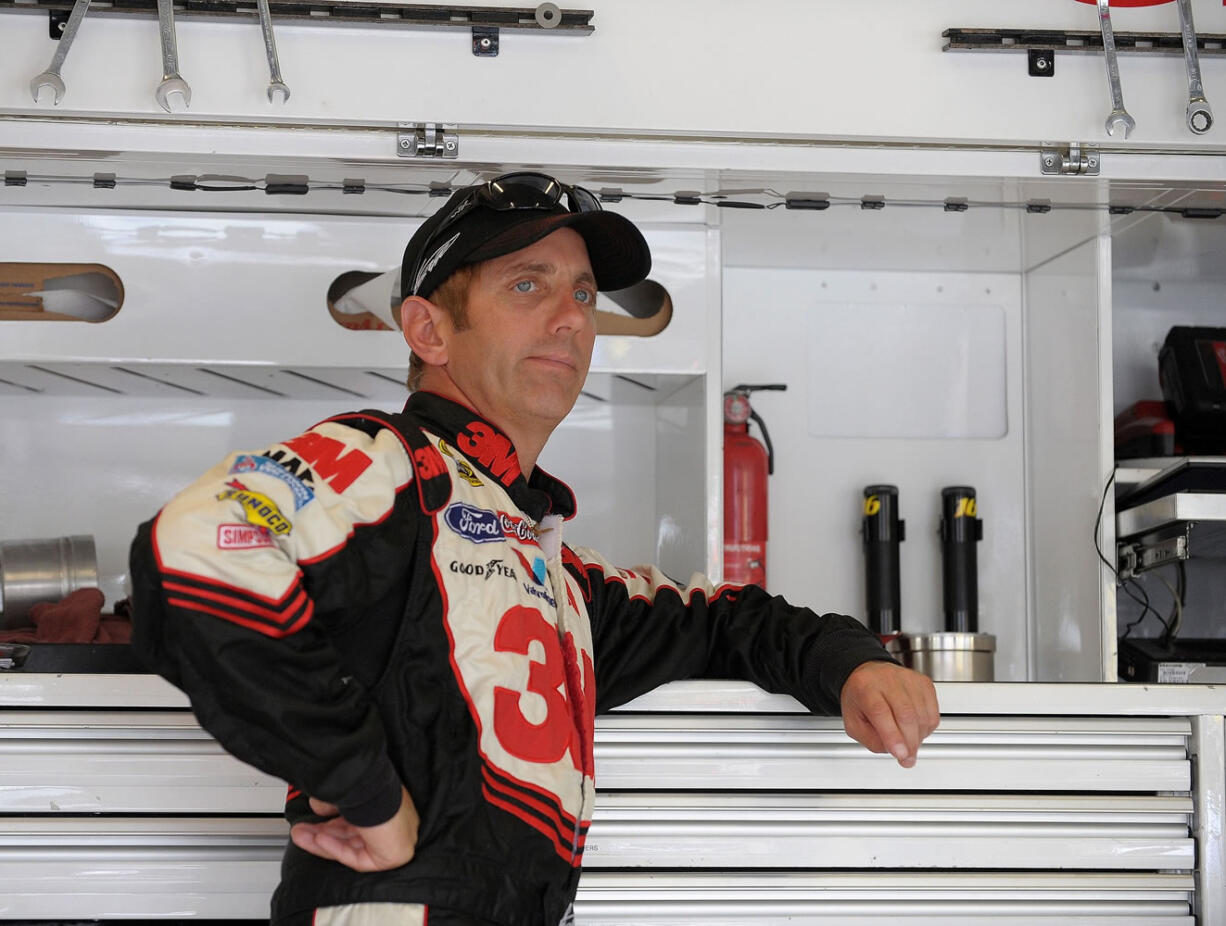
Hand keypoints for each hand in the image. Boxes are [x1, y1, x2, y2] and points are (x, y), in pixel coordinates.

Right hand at [290, 785, 418, 871]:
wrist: (377, 791)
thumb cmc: (368, 784)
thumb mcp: (344, 792)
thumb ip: (332, 801)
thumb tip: (317, 807)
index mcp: (389, 801)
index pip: (359, 818)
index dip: (333, 821)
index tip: (314, 820)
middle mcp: (394, 819)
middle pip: (352, 833)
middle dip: (322, 832)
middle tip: (300, 830)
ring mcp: (395, 838)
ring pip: (351, 845)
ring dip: (322, 841)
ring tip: (299, 835)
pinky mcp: (391, 856)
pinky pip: (357, 857)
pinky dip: (335, 849)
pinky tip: (318, 840)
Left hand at [840, 661, 939, 767]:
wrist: (869, 675)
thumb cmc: (860, 699)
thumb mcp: (853, 724)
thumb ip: (872, 741)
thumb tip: (898, 752)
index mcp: (864, 687)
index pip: (880, 711)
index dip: (892, 736)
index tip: (900, 755)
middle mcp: (887, 679)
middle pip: (905, 714)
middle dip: (909, 743)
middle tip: (906, 758)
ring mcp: (908, 679)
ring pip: (922, 715)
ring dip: (918, 738)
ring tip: (907, 742)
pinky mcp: (924, 683)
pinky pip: (932, 713)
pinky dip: (927, 728)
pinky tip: (915, 729)